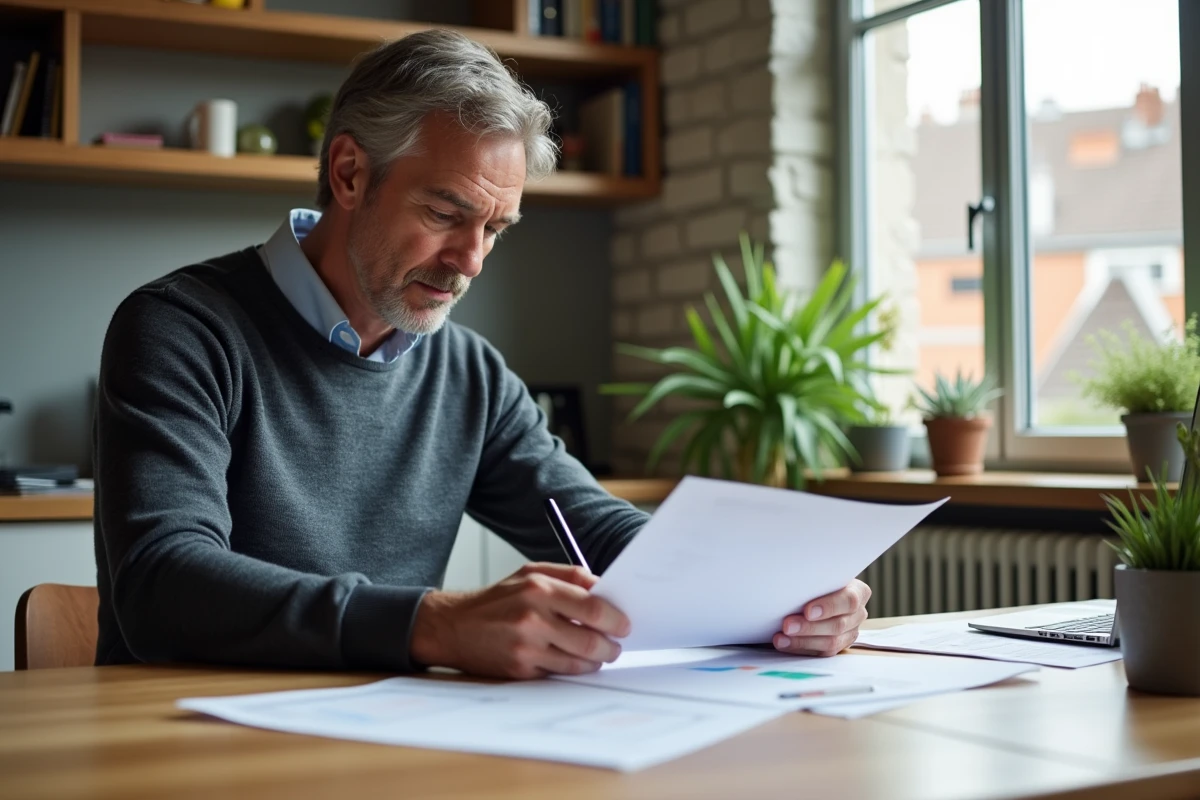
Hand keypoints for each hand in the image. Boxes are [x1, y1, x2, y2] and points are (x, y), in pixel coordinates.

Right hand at [409, 563, 630, 679]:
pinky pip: (559, 674)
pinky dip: (572, 669)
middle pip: (591, 639)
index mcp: (539, 589)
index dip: (616, 619)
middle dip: (611, 645)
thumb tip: (605, 588)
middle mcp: (533, 618)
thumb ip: (570, 576)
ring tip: (599, 654)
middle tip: (616, 645)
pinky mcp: (520, 670)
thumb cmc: (497, 599)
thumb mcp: (530, 573)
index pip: (594, 607)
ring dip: (596, 660)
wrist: (453, 626)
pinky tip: (573, 661)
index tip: (624, 624)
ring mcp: (526, 647)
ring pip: (579, 662)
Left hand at [773, 579, 871, 656]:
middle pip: (838, 625)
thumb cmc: (819, 579)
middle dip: (809, 627)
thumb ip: (814, 580)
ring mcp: (850, 632)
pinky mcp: (838, 646)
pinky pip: (820, 652)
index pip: (849, 600)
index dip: (829, 606)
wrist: (817, 590)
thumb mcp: (821, 574)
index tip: (807, 611)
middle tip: (787, 625)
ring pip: (830, 642)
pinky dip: (799, 647)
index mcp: (859, 592)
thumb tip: (793, 583)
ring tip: (781, 638)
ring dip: (802, 641)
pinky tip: (784, 643)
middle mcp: (858, 614)